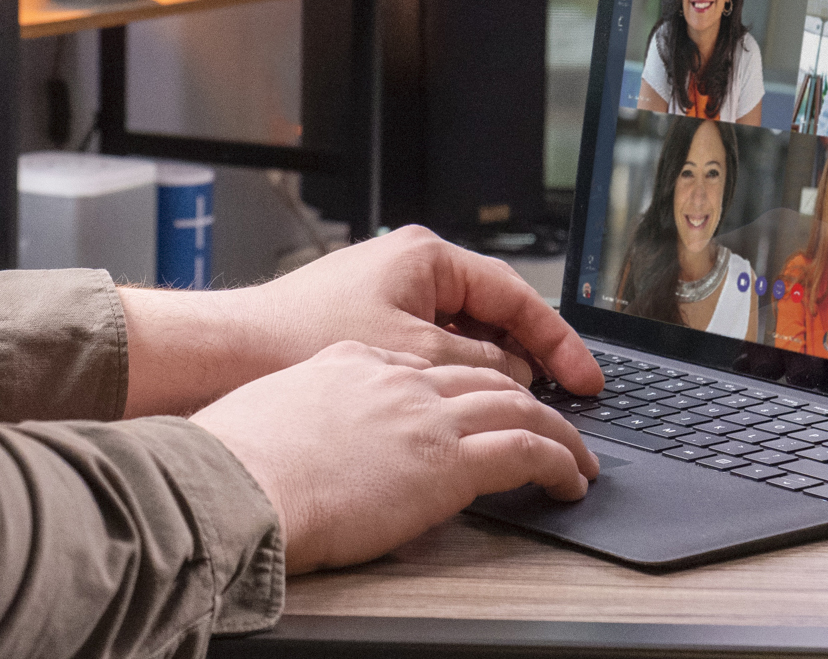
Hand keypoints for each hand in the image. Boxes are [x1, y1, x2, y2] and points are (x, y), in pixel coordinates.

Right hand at [190, 341, 599, 574]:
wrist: (233, 482)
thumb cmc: (233, 461)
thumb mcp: (271, 410)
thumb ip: (311, 410)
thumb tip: (314, 438)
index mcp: (358, 359)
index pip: (435, 363)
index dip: (473, 380)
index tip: (490, 397)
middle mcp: (401, 378)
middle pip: (488, 377)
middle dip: (530, 396)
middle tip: (554, 418)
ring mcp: (429, 415)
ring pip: (521, 407)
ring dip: (560, 433)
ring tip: (579, 458)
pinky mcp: (449, 459)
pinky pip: (527, 451)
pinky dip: (560, 463)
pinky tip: (570, 480)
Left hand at [254, 226, 601, 392]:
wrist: (220, 357)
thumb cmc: (300, 340)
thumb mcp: (414, 355)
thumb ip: (479, 362)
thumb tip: (519, 376)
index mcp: (428, 256)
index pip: (515, 298)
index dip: (558, 343)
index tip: (586, 380)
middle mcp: (412, 265)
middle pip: (494, 312)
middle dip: (530, 355)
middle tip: (566, 397)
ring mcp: (390, 292)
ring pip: (465, 332)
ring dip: (492, 367)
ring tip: (520, 407)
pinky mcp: (371, 320)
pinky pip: (433, 345)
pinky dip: (455, 373)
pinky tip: (465, 403)